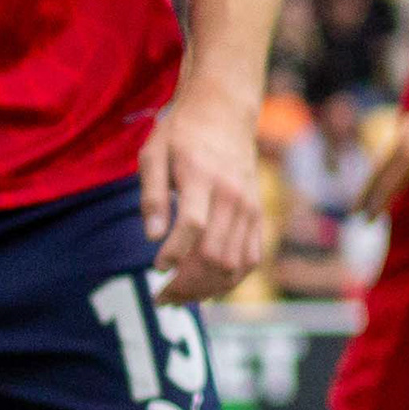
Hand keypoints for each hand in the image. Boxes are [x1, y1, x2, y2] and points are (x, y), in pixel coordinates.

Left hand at [139, 90, 266, 305]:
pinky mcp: (257, 214)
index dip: (174, 253)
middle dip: (188, 283)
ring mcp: (249, 207)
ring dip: (208, 288)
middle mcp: (232, 195)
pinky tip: (207, 287)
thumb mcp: (153, 153)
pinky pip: (251, 258)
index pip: (193, 225)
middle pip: (216, 253)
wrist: (225, 112)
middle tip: (162, 296)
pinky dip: (231, 280)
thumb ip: (150, 195)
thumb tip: (152, 236)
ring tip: (181, 297)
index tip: (156, 269)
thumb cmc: (182, 133)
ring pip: (235, 263)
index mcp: (201, 177)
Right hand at [363, 64, 408, 221]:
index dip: (376, 205)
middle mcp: (404, 139)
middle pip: (378, 172)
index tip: (364, 223)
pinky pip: (392, 147)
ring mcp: (408, 127)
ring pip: (383, 158)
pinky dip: (384, 163)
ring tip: (366, 194)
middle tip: (354, 214)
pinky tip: (389, 167)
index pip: (387, 185)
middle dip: (366, 194)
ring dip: (372, 178)